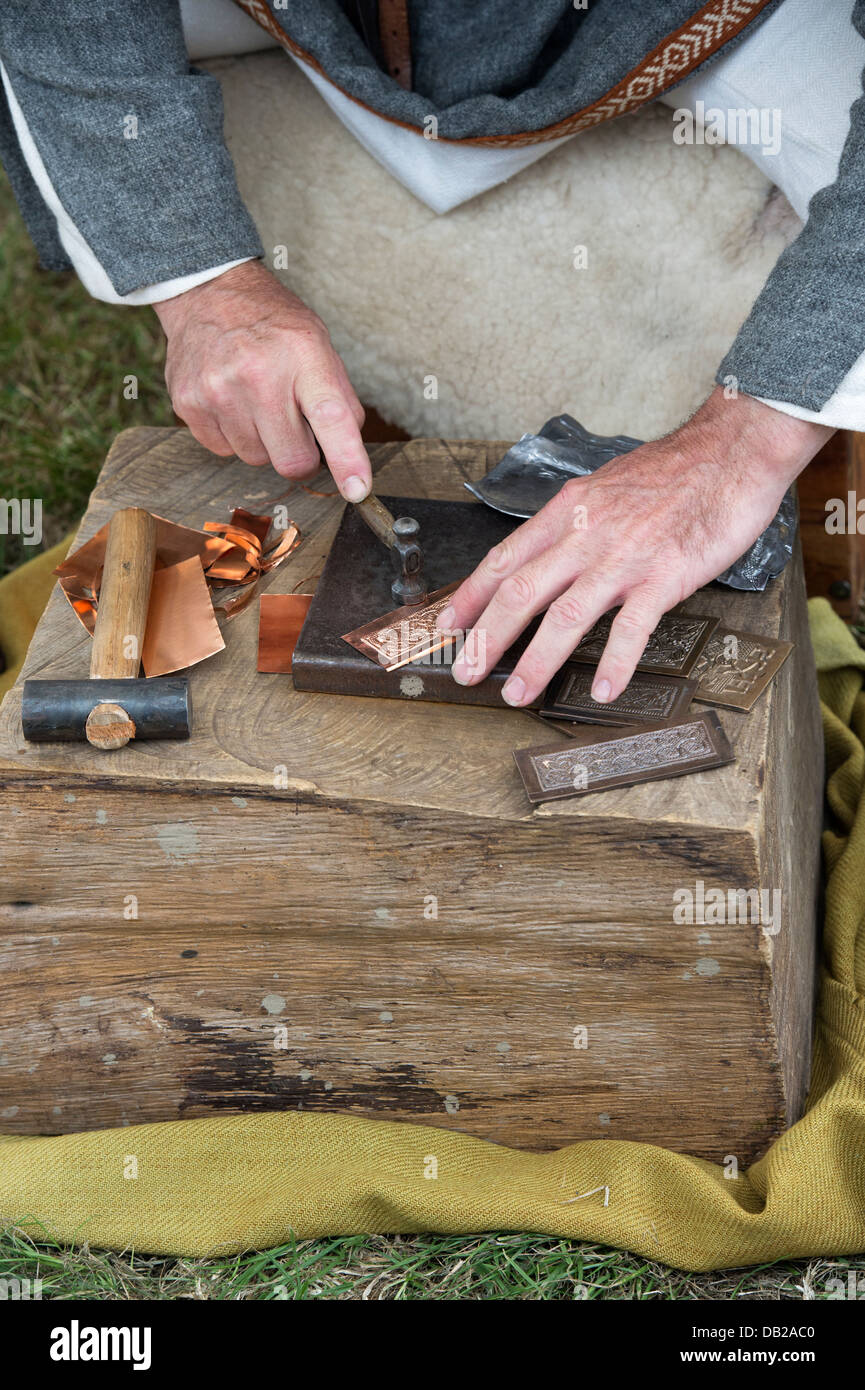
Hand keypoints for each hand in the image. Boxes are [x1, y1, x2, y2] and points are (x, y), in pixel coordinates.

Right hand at [153, 260, 370, 499]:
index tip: (358, 489)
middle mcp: (258, 373)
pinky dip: (232, 435)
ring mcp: (218, 390)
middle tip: (293, 424)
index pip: (331, 417)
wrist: (208, 293)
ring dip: (262, 441)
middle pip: (291, 460)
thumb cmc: (272, 326)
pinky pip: (223, 451)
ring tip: (256, 400)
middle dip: (299, 454)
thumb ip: (339, 400)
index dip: (347, 460)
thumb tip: (349, 457)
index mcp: (303, 356)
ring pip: (255, 459)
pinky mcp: (189, 403)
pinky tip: (232, 401)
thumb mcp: (319, 346)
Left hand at [439, 388, 831, 704]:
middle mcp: (586, 534)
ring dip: (537, 661)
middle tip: (467, 671)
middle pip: (521, 591)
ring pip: (566, 615)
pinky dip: (615, 663)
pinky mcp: (664, 575)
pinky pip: (633, 628)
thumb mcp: (604, 487)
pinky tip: (602, 689)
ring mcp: (624, 557)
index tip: (447, 625)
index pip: (504, 558)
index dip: (470, 596)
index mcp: (568, 510)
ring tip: (518, 693)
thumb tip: (545, 554)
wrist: (730, 452)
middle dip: (487, 637)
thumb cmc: (673, 472)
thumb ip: (573, 522)